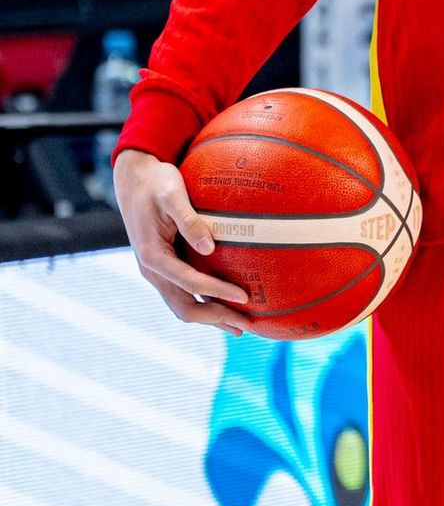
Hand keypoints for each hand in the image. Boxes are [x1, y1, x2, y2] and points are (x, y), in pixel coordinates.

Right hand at [112, 148, 250, 334]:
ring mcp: (156, 272)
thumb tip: (210, 248)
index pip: (191, 283)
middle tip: (247, 325)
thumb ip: (190, 221)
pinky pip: (183, 294)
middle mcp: (152, 270)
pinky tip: (223, 306)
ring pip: (182, 306)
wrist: (133, 179)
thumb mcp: (173, 195)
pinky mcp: (163, 268)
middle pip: (184, 307)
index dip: (218, 293)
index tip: (245, 297)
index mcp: (153, 255)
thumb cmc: (156, 183)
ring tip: (239, 327)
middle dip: (216, 318)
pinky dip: (203, 305)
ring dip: (210, 318)